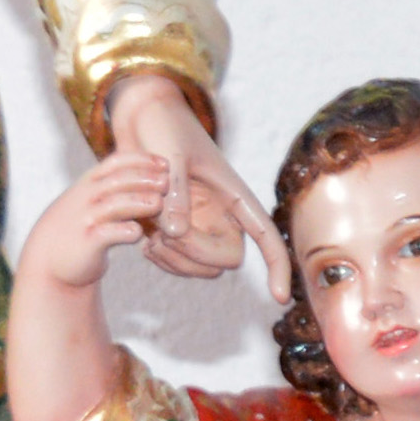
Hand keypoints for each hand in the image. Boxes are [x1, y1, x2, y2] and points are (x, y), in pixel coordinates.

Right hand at [24, 151, 183, 292]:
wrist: (52, 260)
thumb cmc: (81, 226)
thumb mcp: (92, 200)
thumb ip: (115, 186)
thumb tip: (152, 173)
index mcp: (89, 183)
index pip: (116, 162)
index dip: (142, 160)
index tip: (165, 164)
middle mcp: (86, 198)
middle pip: (118, 180)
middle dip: (145, 178)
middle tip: (167, 182)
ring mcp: (86, 220)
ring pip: (116, 205)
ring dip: (140, 202)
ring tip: (159, 204)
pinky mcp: (87, 243)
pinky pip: (109, 234)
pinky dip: (126, 231)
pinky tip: (138, 233)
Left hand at [104, 72, 286, 301]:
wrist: (140, 122)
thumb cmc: (164, 129)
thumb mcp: (171, 154)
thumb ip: (175, 191)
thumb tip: (175, 232)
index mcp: (235, 196)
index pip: (266, 235)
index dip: (277, 266)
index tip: (278, 297)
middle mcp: (221, 217)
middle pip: (226, 260)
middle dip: (195, 252)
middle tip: (164, 231)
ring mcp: (199, 228)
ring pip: (200, 268)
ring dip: (175, 258)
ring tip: (150, 231)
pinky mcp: (175, 234)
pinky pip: (176, 264)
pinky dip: (161, 259)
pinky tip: (144, 238)